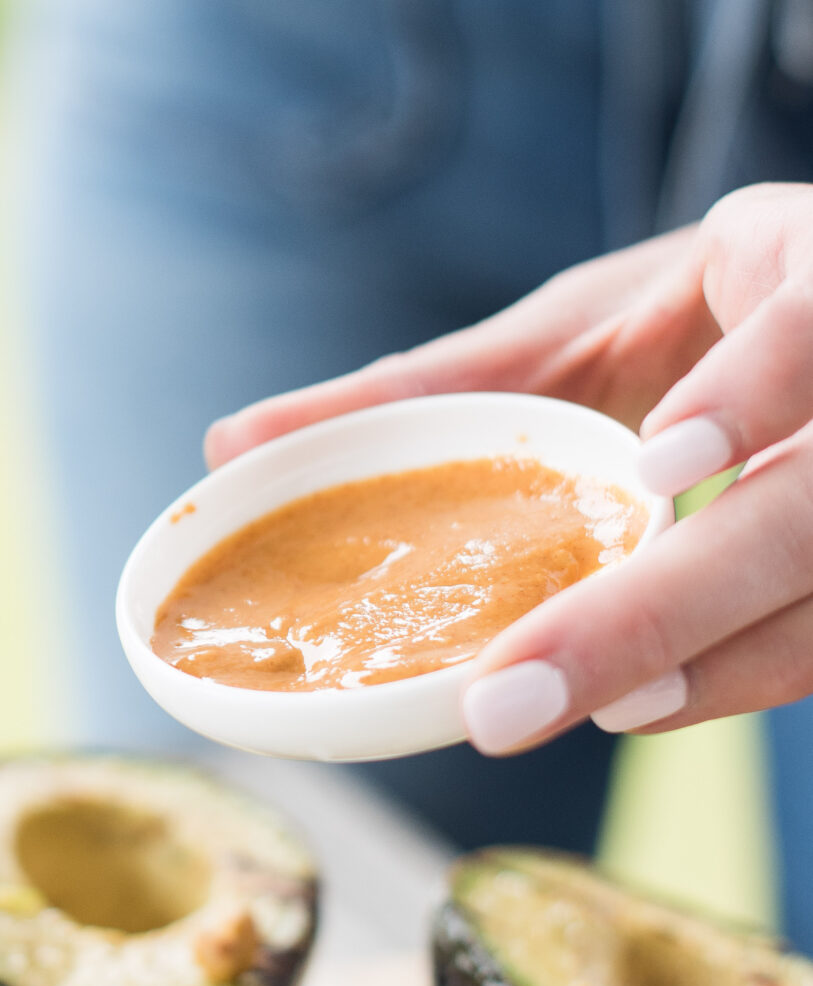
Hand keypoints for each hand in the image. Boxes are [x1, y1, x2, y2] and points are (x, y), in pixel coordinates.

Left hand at [204, 184, 812, 751]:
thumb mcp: (573, 334)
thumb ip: (432, 387)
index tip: (661, 466)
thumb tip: (230, 441)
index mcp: (806, 270)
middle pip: (806, 517)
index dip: (757, 391)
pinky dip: (746, 674)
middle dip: (661, 612)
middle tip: (508, 701)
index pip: (812, 332)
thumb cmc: (707, 319)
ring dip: (719, 666)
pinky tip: (649, 701)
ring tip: (595, 716)